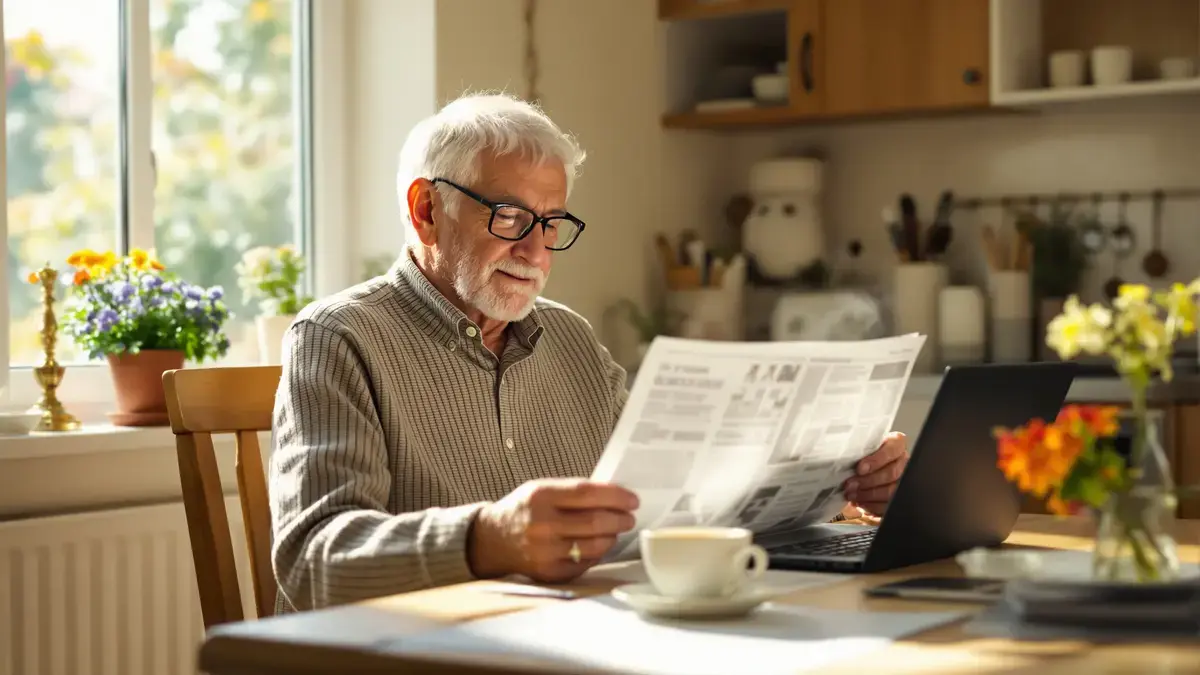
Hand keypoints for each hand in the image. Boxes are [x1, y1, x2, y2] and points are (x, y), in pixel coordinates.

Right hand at [468, 478, 638, 583]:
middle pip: (596, 522)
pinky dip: (597, 553)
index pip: (588, 494)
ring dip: (612, 537)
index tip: (633, 500)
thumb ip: (574, 492)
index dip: (616, 497)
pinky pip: (586, 563)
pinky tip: (597, 544)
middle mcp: (542, 524)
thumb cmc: (524, 510)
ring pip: (596, 546)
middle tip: (629, 517)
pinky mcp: (550, 573)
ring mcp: (546, 552)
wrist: (493, 539)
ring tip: (614, 530)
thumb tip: (615, 497)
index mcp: (541, 496)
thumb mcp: (542, 489)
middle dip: (621, 519)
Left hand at [843, 432, 908, 516]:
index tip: (860, 468)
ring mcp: (903, 480)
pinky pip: (889, 504)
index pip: (892, 449)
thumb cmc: (859, 455)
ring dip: (868, 494)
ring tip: (852, 495)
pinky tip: (859, 502)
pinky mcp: (898, 497)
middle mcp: (902, 461)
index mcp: (895, 444)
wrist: (861, 470)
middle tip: (850, 484)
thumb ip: (857, 451)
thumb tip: (844, 458)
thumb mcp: (859, 448)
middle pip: (892, 473)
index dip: (877, 460)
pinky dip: (872, 505)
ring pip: (891, 490)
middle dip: (868, 481)